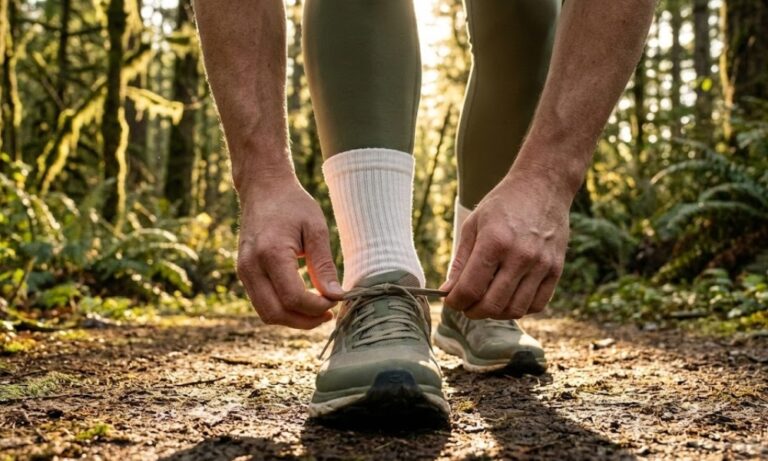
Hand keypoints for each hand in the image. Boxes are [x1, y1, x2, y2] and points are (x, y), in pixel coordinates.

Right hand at [236, 176, 343, 328]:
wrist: (263, 188)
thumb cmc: (292, 204)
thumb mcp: (316, 229)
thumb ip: (324, 265)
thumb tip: (336, 295)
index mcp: (270, 253)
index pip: (293, 298)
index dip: (317, 307)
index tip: (336, 300)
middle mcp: (251, 266)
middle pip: (276, 313)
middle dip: (305, 321)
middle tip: (329, 313)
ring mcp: (243, 272)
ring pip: (267, 314)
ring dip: (294, 319)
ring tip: (318, 309)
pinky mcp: (244, 274)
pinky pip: (262, 303)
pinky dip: (283, 309)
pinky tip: (303, 301)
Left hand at [441, 166, 570, 318]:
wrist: (543, 186)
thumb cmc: (504, 204)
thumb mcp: (473, 225)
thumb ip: (460, 261)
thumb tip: (448, 291)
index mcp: (494, 242)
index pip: (470, 288)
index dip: (456, 302)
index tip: (451, 301)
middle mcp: (520, 256)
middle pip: (492, 304)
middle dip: (472, 311)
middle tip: (466, 305)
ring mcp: (541, 265)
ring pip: (515, 310)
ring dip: (495, 314)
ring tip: (486, 302)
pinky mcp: (556, 269)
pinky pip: (537, 305)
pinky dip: (519, 309)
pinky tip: (509, 298)